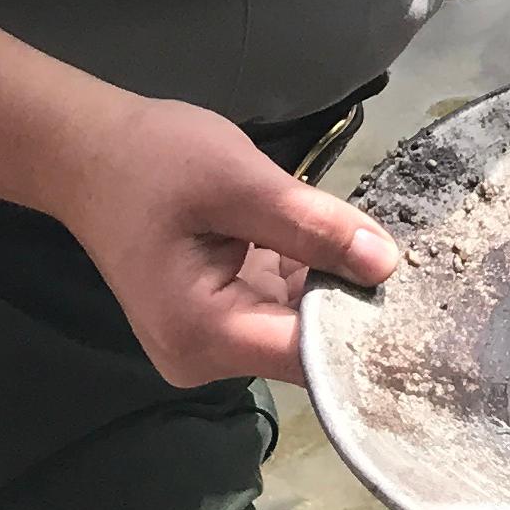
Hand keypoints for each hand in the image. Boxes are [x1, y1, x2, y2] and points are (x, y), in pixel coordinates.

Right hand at [49, 92, 399, 386]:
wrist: (87, 151)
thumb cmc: (155, 160)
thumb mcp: (242, 182)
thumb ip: (313, 225)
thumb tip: (387, 266)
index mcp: (205, 335)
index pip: (308, 354)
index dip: (365, 324)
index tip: (422, 294)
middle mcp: (203, 357)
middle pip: (304, 340)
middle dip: (352, 296)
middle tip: (416, 257)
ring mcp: (206, 340)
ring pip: (295, 319)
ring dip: (330, 279)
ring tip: (380, 239)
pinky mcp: (213, 316)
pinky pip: (276, 301)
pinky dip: (304, 270)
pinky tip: (334, 236)